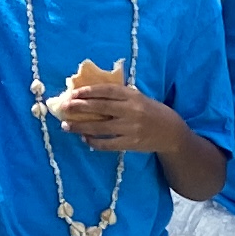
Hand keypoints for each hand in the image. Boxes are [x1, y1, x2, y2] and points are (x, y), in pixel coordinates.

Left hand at [48, 63, 164, 154]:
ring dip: (81, 127)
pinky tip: (84, 139)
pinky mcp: (131, 144)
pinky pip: (108, 144)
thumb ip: (119, 95)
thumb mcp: (138, 97)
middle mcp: (131, 111)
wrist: (171, 132)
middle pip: (100, 108)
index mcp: (132, 96)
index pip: (107, 91)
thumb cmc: (150, 111)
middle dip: (79, 107)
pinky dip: (94, 142)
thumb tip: (90, 94)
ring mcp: (131, 128)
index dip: (88, 91)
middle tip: (63, 107)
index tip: (73, 93)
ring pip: (100, 128)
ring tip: (66, 126)